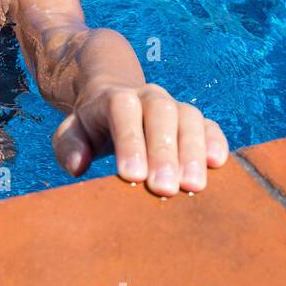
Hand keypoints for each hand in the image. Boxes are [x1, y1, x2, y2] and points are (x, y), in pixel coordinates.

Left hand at [52, 82, 228, 195]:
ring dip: (192, 152)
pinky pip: (209, 125)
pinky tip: (216, 164)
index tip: (132, 176)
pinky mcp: (194, 120)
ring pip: (189, 119)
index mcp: (116, 99)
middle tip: (164, 188)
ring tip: (192, 186)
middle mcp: (149, 97)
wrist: (115, 100)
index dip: (130, 142)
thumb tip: (77, 166)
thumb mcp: (71, 132)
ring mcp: (175, 106)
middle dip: (163, 153)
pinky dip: (214, 142)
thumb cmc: (92, 126)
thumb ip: (69, 146)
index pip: (123, 113)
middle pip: (161, 114)